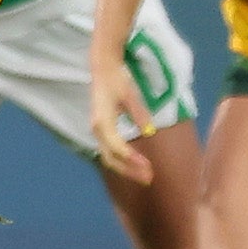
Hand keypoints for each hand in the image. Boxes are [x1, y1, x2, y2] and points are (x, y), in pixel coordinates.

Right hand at [87, 64, 157, 180]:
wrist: (103, 70)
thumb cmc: (117, 81)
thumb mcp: (130, 95)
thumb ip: (139, 114)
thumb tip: (150, 132)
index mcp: (103, 122)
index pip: (116, 147)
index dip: (132, 159)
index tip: (148, 166)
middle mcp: (98, 130)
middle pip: (111, 159)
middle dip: (130, 170)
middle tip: (149, 178)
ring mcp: (98, 132)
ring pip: (110, 158)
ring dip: (127, 169)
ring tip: (146, 176)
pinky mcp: (102, 132)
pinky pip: (110, 152)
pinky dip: (123, 161)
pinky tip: (136, 165)